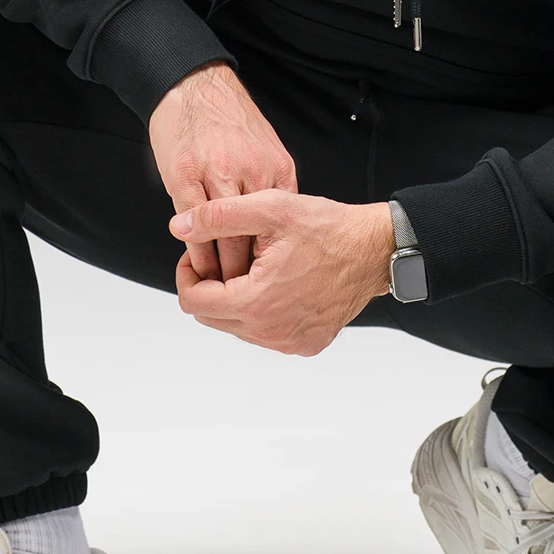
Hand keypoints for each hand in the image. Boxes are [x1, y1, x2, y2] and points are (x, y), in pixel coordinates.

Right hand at [147, 63, 295, 280]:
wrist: (193, 84)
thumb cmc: (227, 119)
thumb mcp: (266, 149)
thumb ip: (272, 186)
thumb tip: (281, 223)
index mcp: (275, 170)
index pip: (279, 228)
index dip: (275, 259)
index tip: (273, 282)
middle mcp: (251, 174)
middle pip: (255, 238)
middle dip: (252, 273)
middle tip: (250, 298)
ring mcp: (217, 174)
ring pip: (224, 237)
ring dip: (222, 269)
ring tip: (222, 291)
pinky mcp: (185, 176)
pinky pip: (194, 224)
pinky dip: (195, 250)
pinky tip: (195, 264)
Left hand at [169, 192, 394, 356]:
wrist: (374, 250)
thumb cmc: (327, 228)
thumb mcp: (269, 209)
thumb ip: (218, 216)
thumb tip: (179, 226)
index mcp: (256, 303)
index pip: (193, 301)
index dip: (187, 275)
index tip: (198, 254)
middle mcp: (271, 332)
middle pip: (211, 318)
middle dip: (209, 288)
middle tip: (223, 257)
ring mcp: (290, 342)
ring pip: (237, 327)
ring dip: (235, 300)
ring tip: (254, 267)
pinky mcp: (306, 344)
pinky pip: (265, 334)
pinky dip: (261, 312)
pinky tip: (276, 284)